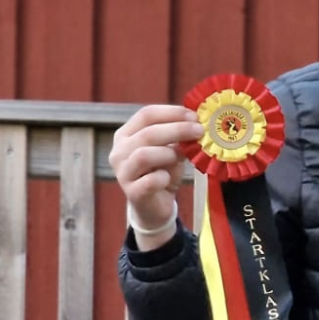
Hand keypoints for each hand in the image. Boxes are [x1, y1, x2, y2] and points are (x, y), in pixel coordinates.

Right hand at [108, 101, 201, 245]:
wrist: (154, 207)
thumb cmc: (161, 173)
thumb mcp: (170, 151)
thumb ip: (177, 137)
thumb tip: (195, 124)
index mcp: (126, 135)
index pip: (146, 115)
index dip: (171, 112)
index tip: (194, 115)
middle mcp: (119, 151)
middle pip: (147, 133)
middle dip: (177, 129)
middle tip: (199, 131)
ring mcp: (123, 172)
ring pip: (144, 155)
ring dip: (169, 153)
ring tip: (181, 157)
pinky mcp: (132, 193)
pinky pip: (150, 181)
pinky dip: (164, 178)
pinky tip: (168, 179)